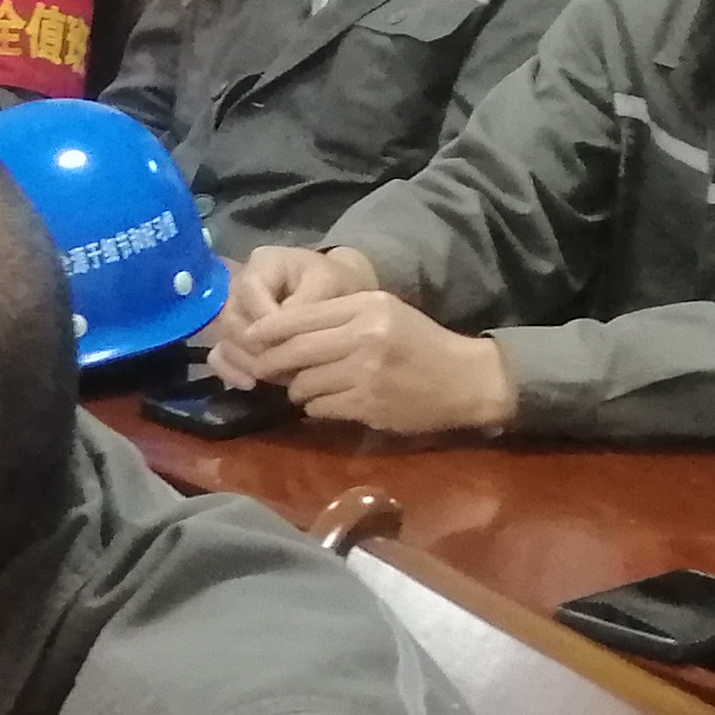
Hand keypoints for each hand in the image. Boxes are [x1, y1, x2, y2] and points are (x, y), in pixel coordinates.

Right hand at [201, 241, 372, 379]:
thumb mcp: (330, 284)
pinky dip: (231, 370)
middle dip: (255, 346)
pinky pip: (219, 354)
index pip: (249, 290)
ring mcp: (235, 311)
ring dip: (246, 361)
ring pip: (224, 339)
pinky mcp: (234, 335)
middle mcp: (241, 285)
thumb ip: (306, 304)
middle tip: (283, 365)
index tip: (292, 342)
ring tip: (273, 377)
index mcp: (263, 263)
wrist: (340, 296)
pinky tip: (249, 384)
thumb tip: (282, 330)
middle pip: (230, 318)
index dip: (265, 320)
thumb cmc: (337, 285)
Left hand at [221, 289, 518, 435]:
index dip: (268, 329)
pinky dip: (315, 406)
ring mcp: (365, 374)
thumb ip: (337, 316)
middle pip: (295, 350)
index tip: (249, 337)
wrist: (464, 379)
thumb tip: (281, 331)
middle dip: (270, 362)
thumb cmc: (420, 342)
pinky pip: (320, 407)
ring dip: (297, 388)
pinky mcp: (368, 405)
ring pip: (304, 382)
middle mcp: (364, 337)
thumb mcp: (384, 312)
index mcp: (366, 307)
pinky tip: (328, 401)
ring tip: (305, 386)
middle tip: (260, 368)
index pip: (301, 316)